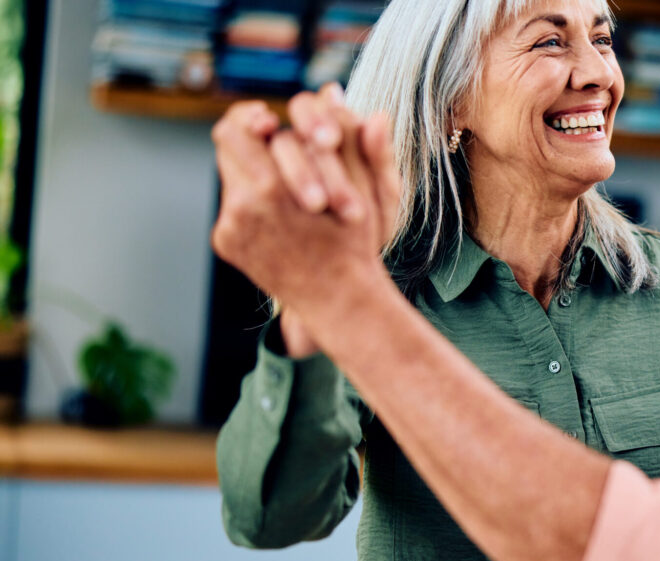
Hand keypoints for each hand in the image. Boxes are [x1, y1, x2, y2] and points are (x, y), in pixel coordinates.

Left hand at [210, 98, 398, 335]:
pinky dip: (254, 204)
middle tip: (273, 139)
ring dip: (256, 172)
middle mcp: (242, 207)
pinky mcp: (225, 242)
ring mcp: (230, 227)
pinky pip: (231, 206)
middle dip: (252, 140)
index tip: (272, 123)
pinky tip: (282, 217)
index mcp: (272, 189)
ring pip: (231, 175)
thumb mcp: (365, 188)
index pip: (237, 128)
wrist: (338, 300)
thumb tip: (334, 92)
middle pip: (227, 145)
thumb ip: (348, 137)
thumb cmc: (356, 242)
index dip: (253, 118)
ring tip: (288, 185)